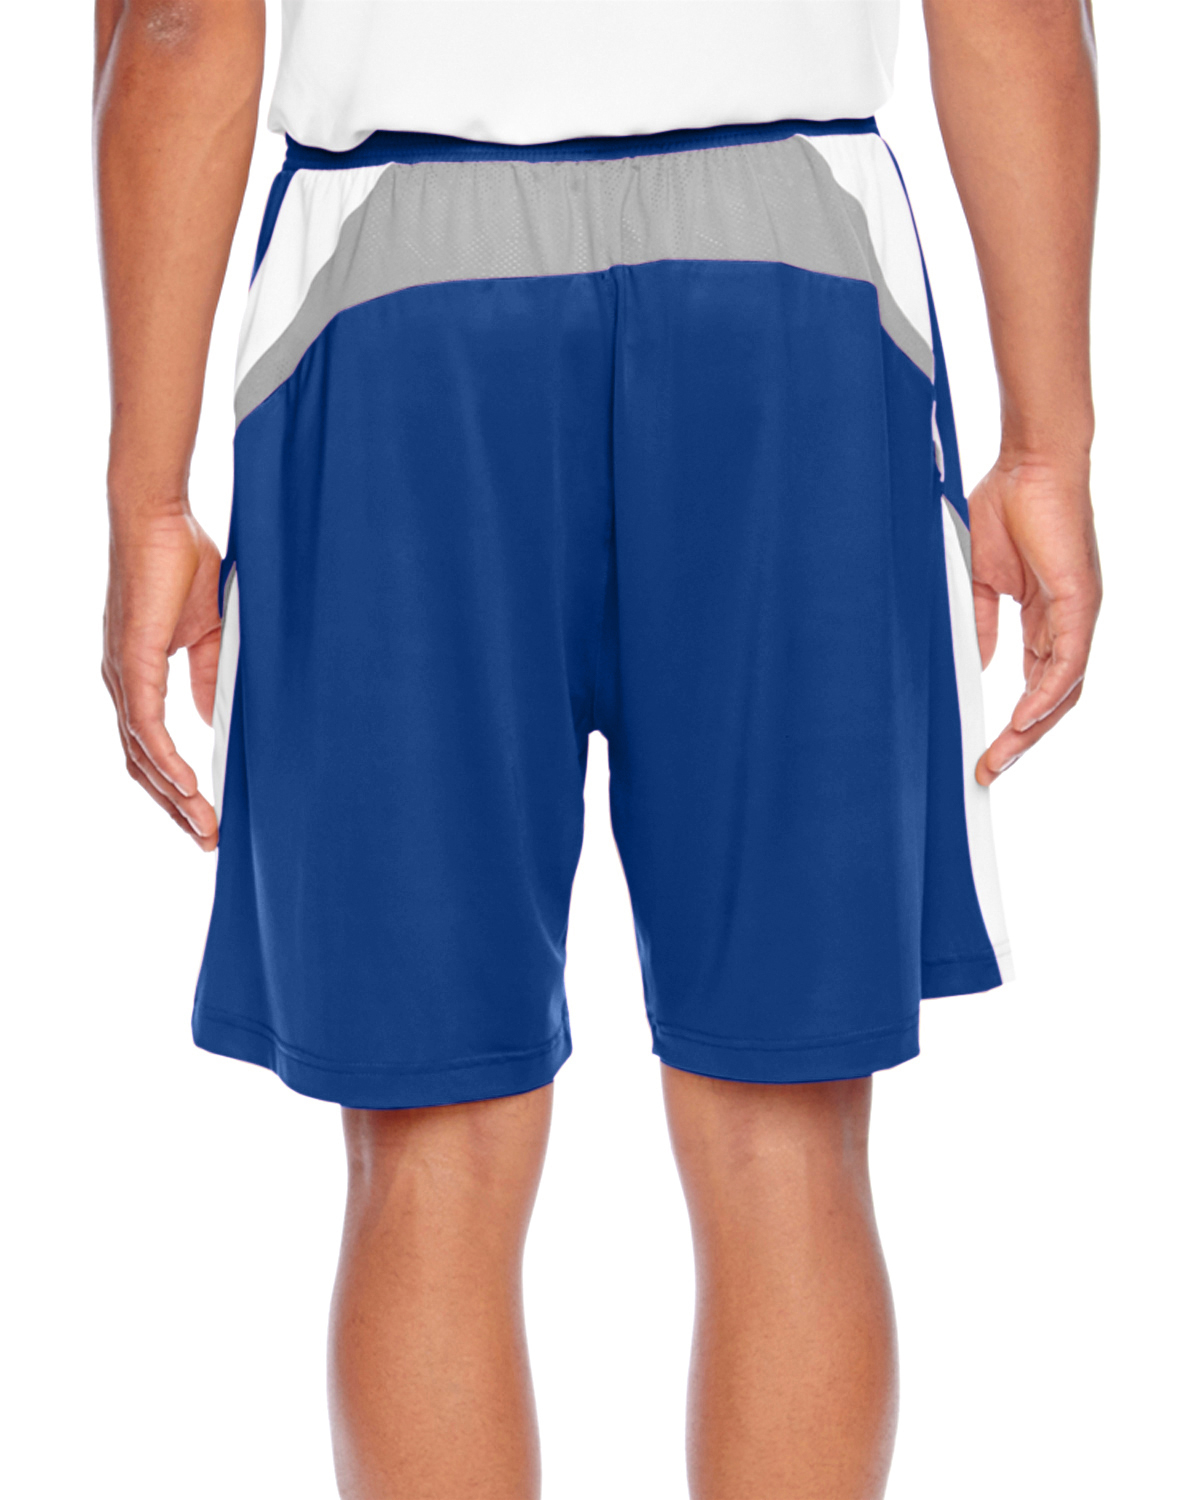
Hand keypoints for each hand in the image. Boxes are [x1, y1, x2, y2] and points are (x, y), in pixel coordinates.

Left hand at [102, 504, 223, 848]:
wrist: (159, 515)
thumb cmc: (183, 560)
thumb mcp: (208, 631)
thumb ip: (210, 675)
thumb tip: (213, 719)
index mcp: (136, 674)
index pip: (148, 747)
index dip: (174, 786)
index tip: (207, 815)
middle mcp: (121, 681)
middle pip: (140, 765)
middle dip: (175, 808)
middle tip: (209, 839)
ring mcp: (122, 674)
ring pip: (140, 755)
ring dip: (174, 797)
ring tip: (206, 825)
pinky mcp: (132, 660)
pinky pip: (145, 726)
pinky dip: (166, 760)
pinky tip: (191, 787)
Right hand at [969, 452, 1100, 785]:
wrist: (1030, 462)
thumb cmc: (1005, 505)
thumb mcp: (980, 578)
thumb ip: (979, 622)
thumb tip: (976, 664)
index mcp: (1045, 617)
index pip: (1035, 682)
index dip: (1014, 721)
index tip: (983, 749)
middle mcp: (1067, 623)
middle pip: (1053, 699)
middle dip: (1021, 739)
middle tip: (989, 769)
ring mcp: (1076, 615)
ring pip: (1064, 690)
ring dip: (1033, 729)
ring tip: (1001, 757)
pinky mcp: (1079, 602)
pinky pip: (1067, 664)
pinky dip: (1045, 696)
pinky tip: (1023, 720)